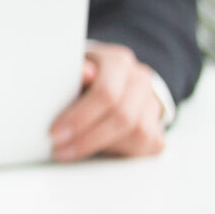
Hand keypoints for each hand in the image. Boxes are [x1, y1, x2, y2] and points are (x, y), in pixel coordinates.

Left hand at [49, 43, 167, 162]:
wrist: (114, 81)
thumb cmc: (84, 76)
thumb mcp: (73, 67)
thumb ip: (76, 71)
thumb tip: (85, 73)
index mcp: (118, 61)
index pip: (106, 93)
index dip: (80, 117)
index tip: (55, 133)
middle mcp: (141, 81)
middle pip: (122, 117)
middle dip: (87, 138)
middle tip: (60, 150)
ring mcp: (153, 103)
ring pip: (138, 133)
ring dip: (103, 147)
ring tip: (73, 151)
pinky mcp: (158, 128)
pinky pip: (147, 145)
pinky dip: (121, 152)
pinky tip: (97, 151)